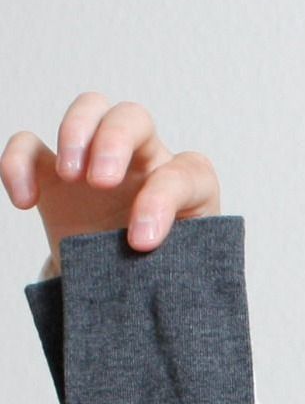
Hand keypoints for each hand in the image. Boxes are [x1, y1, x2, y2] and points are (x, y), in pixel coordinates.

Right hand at [2, 91, 220, 277]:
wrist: (126, 295)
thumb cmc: (162, 282)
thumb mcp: (180, 280)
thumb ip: (178, 273)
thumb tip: (157, 283)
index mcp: (188, 189)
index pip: (185, 174)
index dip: (163, 201)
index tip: (141, 243)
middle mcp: (146, 164)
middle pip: (135, 118)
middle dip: (115, 140)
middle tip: (99, 182)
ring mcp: (98, 162)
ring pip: (91, 108)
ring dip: (76, 130)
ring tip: (70, 176)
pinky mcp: (54, 174)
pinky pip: (30, 144)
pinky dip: (17, 161)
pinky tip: (23, 201)